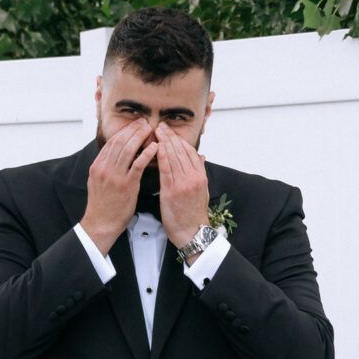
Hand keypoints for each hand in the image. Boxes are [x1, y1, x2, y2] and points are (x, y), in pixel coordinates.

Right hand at [81, 120, 157, 254]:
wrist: (101, 223)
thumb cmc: (103, 205)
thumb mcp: (98, 182)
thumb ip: (106, 168)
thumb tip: (114, 156)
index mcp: (98, 165)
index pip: (112, 142)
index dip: (125, 131)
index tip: (134, 125)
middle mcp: (105, 167)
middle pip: (120, 141)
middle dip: (134, 129)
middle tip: (145, 122)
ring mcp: (115, 176)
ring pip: (128, 149)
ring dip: (140, 137)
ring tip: (150, 130)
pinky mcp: (126, 185)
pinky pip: (138, 164)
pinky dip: (147, 154)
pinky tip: (155, 148)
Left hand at [156, 122, 208, 251]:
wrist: (192, 233)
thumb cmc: (194, 214)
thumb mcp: (203, 191)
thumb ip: (200, 172)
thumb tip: (202, 157)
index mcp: (200, 177)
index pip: (190, 152)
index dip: (179, 140)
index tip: (171, 132)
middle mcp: (193, 177)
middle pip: (181, 151)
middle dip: (170, 136)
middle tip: (161, 125)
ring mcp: (183, 184)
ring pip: (174, 157)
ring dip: (164, 142)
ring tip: (157, 131)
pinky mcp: (172, 191)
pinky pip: (166, 170)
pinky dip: (161, 157)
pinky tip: (156, 147)